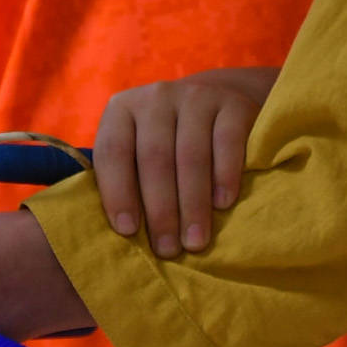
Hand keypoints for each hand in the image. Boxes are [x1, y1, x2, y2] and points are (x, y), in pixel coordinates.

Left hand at [93, 66, 279, 256]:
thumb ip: (124, 181)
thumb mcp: (135, 153)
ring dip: (192, 204)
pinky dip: (225, 176)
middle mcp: (156, 97)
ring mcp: (196, 97)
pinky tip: (223, 204)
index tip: (128, 231)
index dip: (118, 192)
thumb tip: (123, 235)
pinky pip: (228, 143)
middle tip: (167, 249)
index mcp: (122, 110)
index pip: (113, 151)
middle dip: (161, 210)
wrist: (213, 105)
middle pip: (155, 157)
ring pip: (191, 155)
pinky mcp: (233, 104)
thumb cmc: (164, 145)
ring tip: (195, 241)